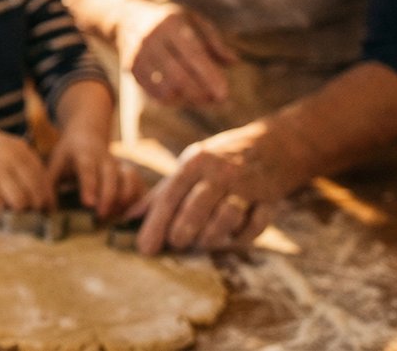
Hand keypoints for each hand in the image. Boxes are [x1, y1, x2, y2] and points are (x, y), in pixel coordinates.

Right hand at [0, 125, 52, 209]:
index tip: (50, 206)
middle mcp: (10, 158)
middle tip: (35, 212)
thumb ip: (25, 160)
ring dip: (19, 208)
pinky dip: (1, 207)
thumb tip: (45, 188)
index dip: (49, 195)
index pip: (43, 177)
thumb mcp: (8, 145)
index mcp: (20, 148)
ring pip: (19, 201)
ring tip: (15, 208)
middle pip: (35, 191)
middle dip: (37, 206)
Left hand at [46, 123, 142, 219]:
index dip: (89, 186)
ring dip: (125, 199)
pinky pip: (139, 185)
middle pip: (111, 176)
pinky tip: (128, 214)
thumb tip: (45, 209)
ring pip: (129, 179)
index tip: (88, 203)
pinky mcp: (129, 173)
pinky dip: (137, 199)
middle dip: (108, 197)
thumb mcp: (55, 163)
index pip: (87, 169)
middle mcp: (104, 159)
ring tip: (115, 216)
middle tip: (100, 216)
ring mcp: (119, 165)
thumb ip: (48, 184)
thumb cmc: (69, 154)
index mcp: (83, 154)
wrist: (88, 134)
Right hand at [117, 0, 232, 106]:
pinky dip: (172, 101)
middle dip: (200, 94)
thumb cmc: (171, 20)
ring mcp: (139, 54)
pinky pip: (153, 93)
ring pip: (165, 88)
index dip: (210, 77)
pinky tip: (184, 98)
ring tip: (203, 100)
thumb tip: (234, 62)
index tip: (224, 94)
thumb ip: (215, 41)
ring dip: (188, 100)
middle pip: (178, 77)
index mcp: (171, 24)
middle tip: (217, 101)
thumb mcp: (194, 20)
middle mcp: (152, 38)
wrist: (128, 17)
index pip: (193, 56)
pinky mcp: (131, 68)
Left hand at [132, 121, 295, 253]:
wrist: (270, 146)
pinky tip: (232, 239)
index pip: (170, 197)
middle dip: (183, 231)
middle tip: (176, 244)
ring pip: (227, 217)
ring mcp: (247, 185)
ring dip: (212, 236)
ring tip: (202, 243)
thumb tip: (127, 219)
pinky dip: (242, 237)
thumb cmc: (217, 162)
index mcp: (195, 163)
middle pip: (197, 208)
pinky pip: (256, 225)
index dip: (156, 225)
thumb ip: (160, 195)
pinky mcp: (269, 199)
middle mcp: (220, 173)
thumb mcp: (188, 168)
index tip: (145, 249)